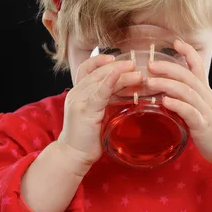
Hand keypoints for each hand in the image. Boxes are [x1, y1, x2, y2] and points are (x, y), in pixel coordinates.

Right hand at [57, 54, 142, 168]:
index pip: (88, 68)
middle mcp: (76, 93)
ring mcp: (79, 101)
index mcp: (78, 92)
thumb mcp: (97, 112)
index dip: (101, 60)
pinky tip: (117, 75)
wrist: (74, 154)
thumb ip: (106, 99)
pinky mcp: (85, 111)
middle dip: (118, 66)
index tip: (116, 57)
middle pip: (97, 72)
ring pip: (100, 80)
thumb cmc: (87, 136)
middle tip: (135, 64)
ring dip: (120, 74)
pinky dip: (109, 82)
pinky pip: (98, 93)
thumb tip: (127, 88)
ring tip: (137, 73)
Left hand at [146, 39, 211, 164]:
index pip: (199, 66)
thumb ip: (186, 97)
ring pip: (187, 92)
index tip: (176, 42)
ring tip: (150, 82)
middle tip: (150, 65)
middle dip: (169, 68)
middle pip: (188, 76)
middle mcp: (206, 97)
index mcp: (205, 91)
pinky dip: (177, 105)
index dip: (189, 53)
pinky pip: (190, 112)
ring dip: (167, 85)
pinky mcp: (203, 126)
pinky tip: (164, 101)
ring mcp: (206, 111)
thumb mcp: (201, 106)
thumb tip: (165, 90)